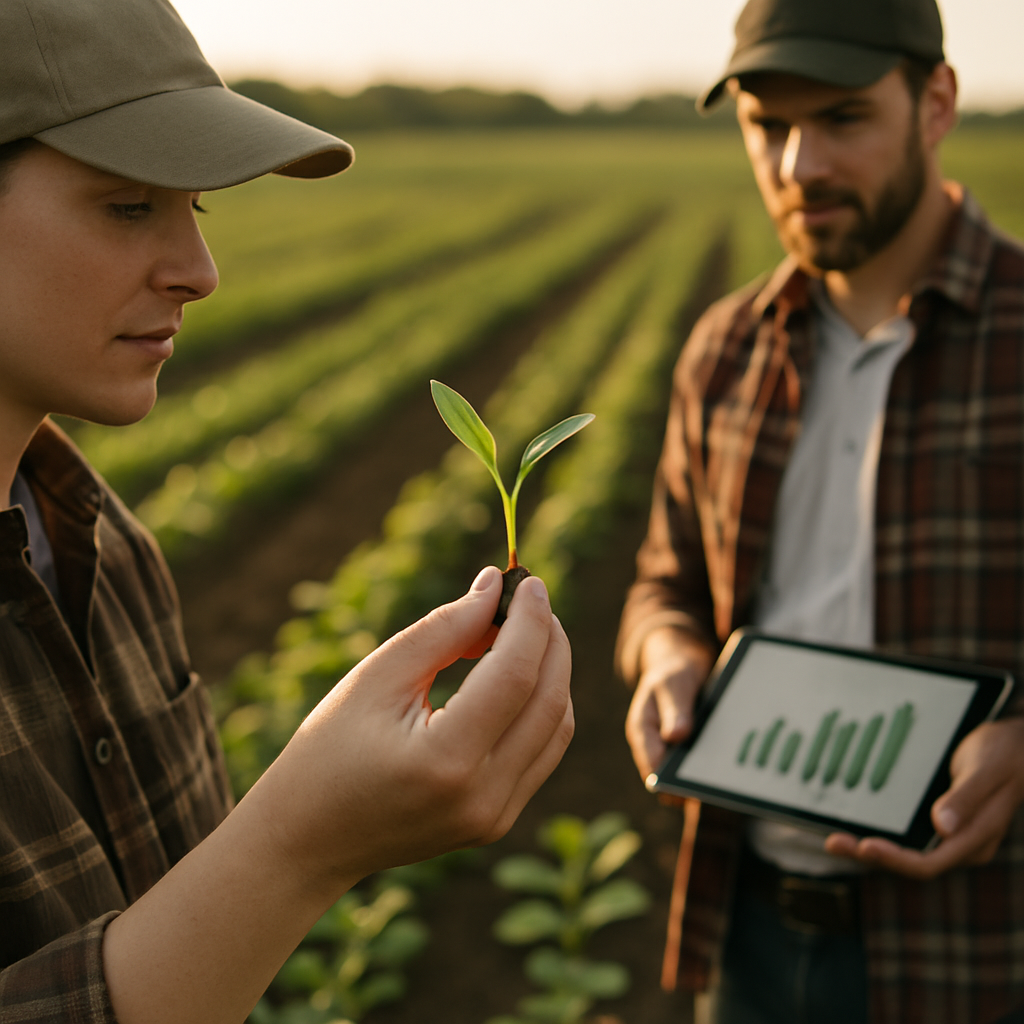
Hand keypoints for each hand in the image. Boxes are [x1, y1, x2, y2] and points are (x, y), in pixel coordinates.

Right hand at [248, 565, 573, 893]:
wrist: (307, 840)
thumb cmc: (329, 748)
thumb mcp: (377, 678)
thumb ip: (443, 629)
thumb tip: (495, 585)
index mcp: (445, 761)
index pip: (516, 676)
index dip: (530, 621)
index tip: (529, 580)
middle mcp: (482, 797)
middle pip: (549, 700)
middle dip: (549, 639)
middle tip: (530, 598)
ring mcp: (494, 817)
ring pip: (556, 726)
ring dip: (550, 670)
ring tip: (516, 631)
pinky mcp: (497, 821)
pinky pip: (542, 751)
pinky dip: (539, 704)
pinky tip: (513, 672)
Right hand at [625, 627, 713, 781]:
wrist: (683, 664)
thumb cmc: (674, 672)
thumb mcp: (674, 683)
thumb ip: (675, 708)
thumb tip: (675, 736)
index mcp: (641, 730)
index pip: (651, 766)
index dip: (671, 781)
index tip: (694, 785)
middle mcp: (653, 745)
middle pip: (668, 779)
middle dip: (688, 784)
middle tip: (716, 785)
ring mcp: (669, 750)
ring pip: (682, 778)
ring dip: (700, 780)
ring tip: (725, 780)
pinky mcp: (685, 751)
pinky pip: (696, 771)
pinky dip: (709, 774)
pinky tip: (728, 773)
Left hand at [824, 718, 1023, 878]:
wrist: (1018, 745)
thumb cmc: (1005, 753)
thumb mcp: (987, 769)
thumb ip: (966, 797)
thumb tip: (942, 826)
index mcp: (976, 840)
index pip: (931, 863)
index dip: (896, 859)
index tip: (865, 846)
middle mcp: (962, 844)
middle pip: (912, 863)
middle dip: (871, 856)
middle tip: (834, 843)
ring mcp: (951, 836)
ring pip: (907, 852)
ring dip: (871, 849)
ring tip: (835, 841)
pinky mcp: (941, 823)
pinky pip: (908, 836)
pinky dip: (882, 834)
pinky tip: (856, 827)